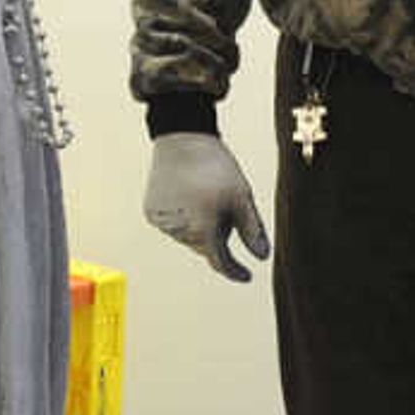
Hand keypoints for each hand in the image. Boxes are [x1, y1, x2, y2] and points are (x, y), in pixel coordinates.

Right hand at [143, 133, 268, 283]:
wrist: (182, 137)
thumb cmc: (217, 167)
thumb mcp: (242, 197)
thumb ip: (253, 230)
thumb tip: (263, 258)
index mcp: (203, 229)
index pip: (220, 262)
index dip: (235, 271)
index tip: (247, 276)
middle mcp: (179, 231)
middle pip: (205, 247)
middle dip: (218, 235)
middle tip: (224, 206)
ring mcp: (162, 223)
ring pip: (188, 237)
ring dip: (199, 227)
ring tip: (204, 196)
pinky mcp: (151, 212)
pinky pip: (172, 226)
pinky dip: (183, 218)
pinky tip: (188, 196)